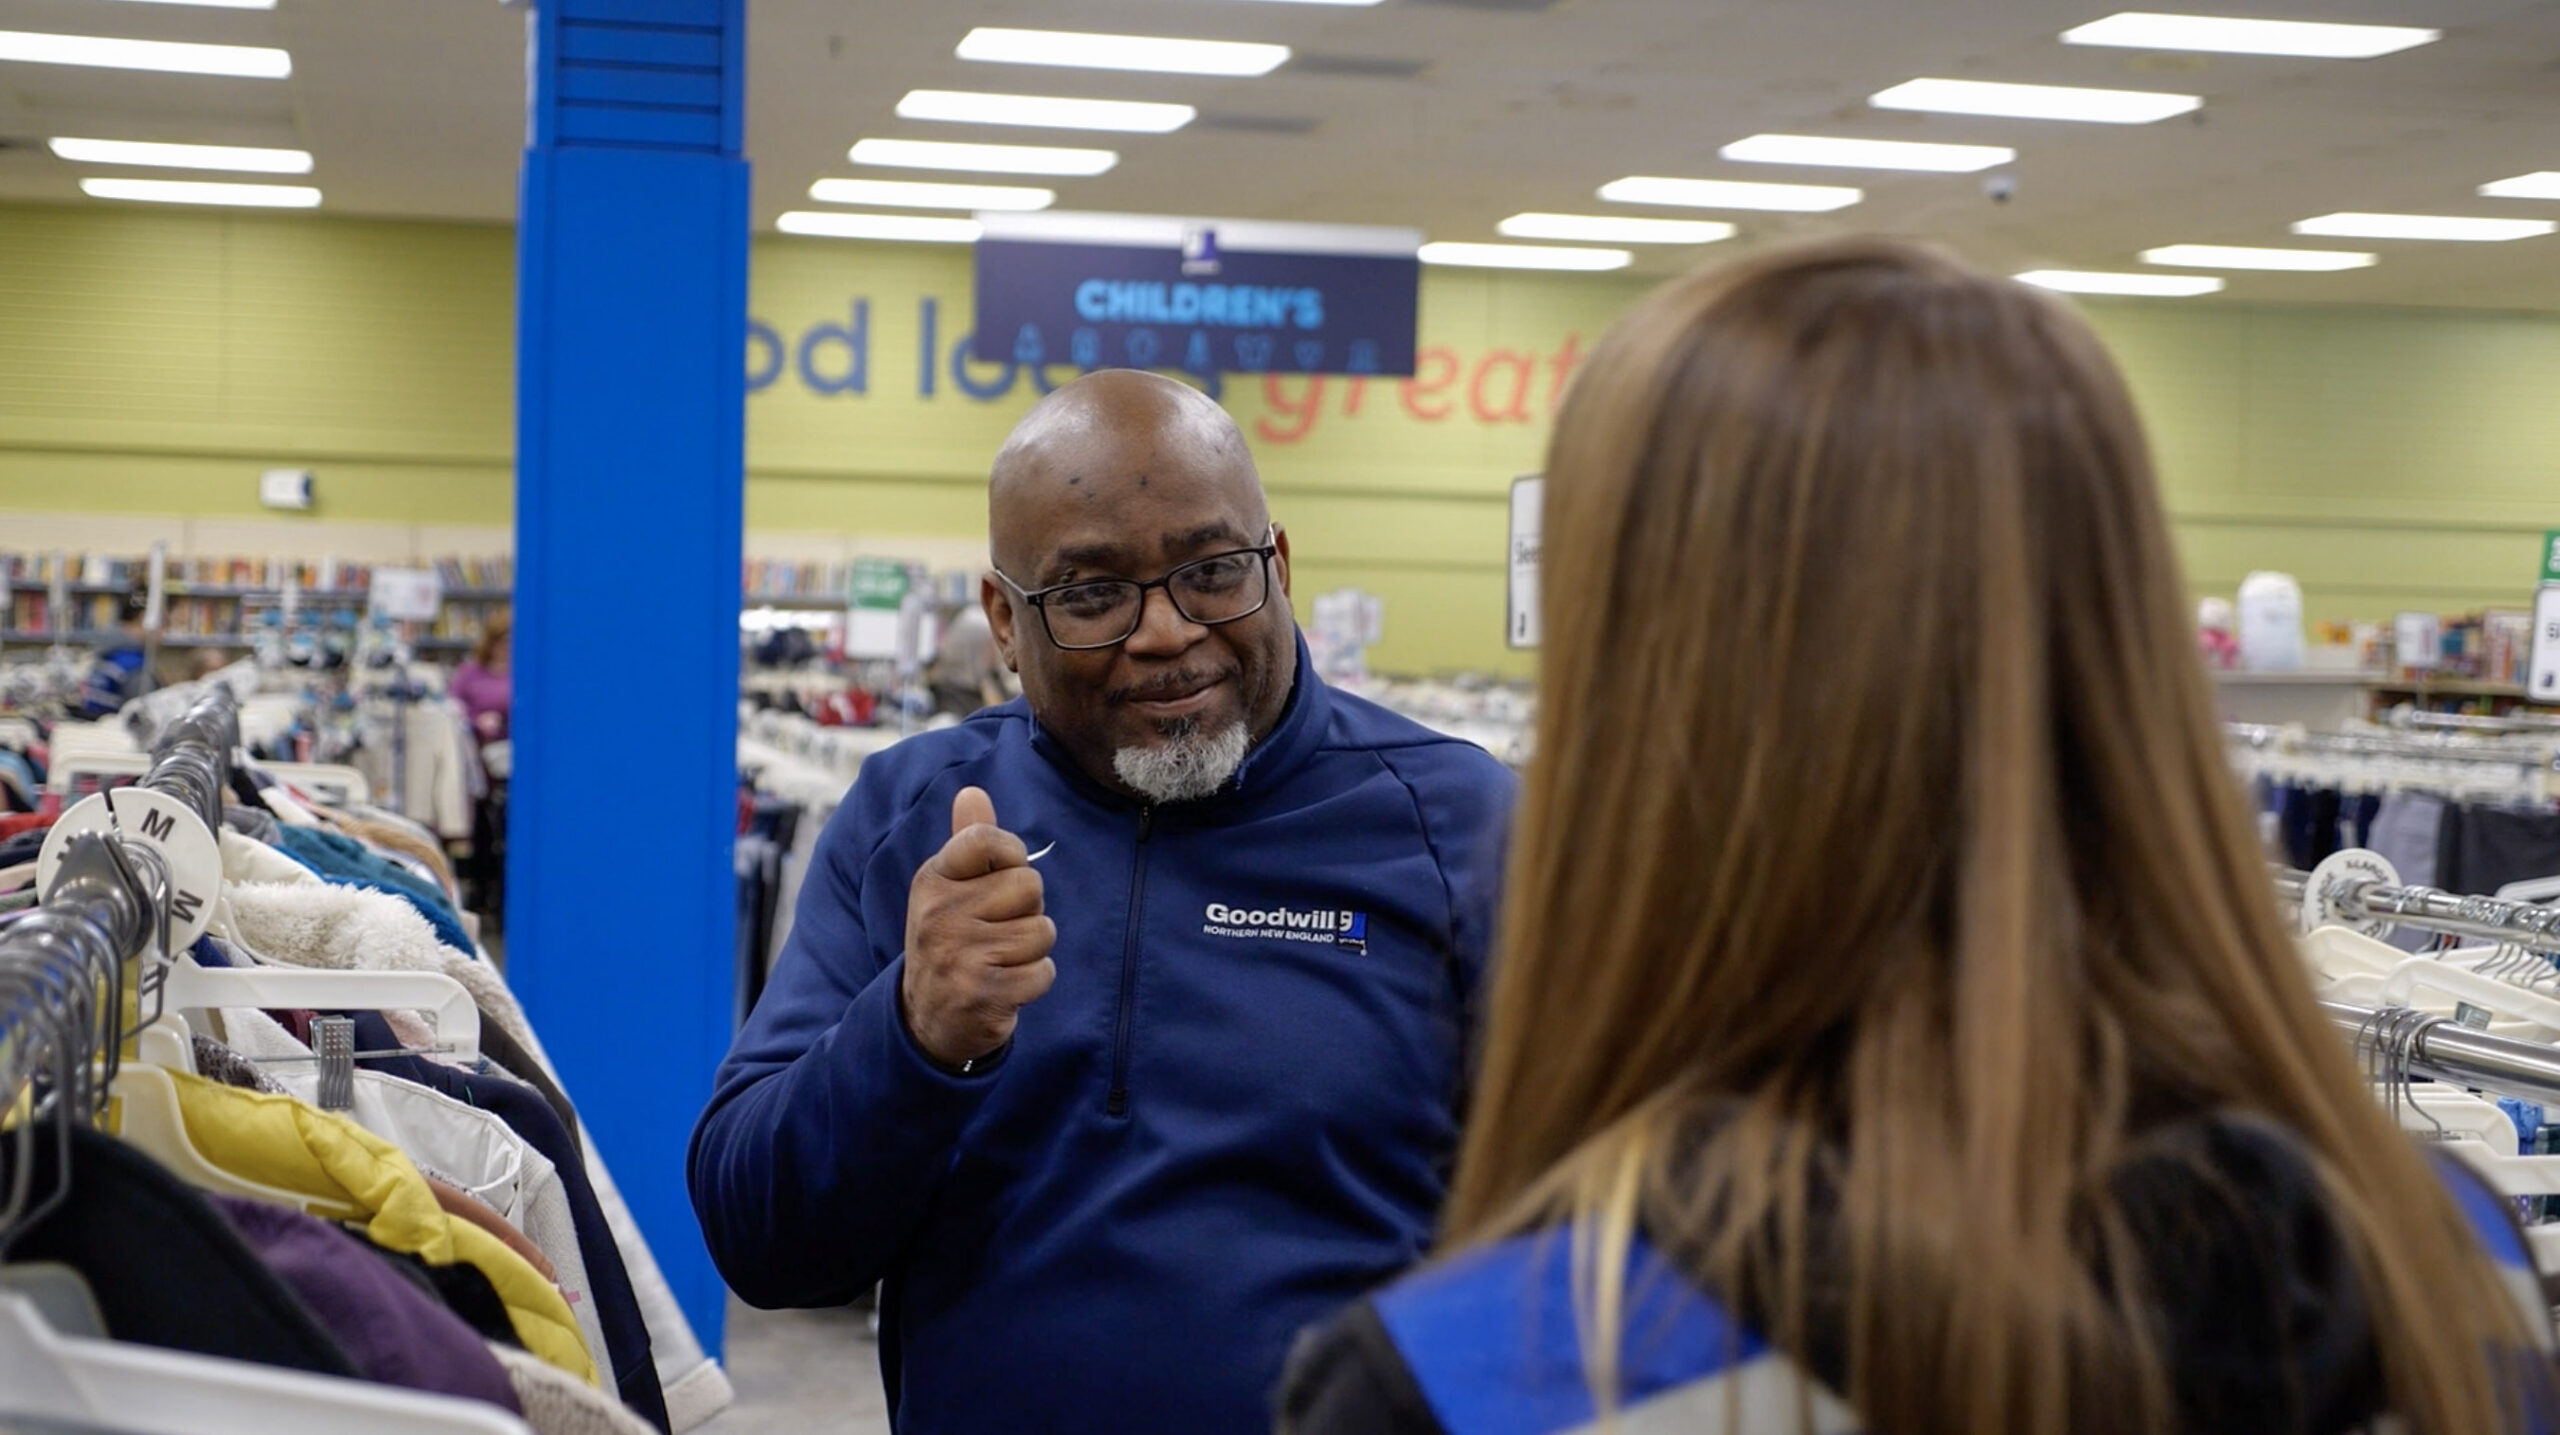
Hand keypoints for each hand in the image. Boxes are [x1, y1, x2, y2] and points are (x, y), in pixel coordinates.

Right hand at [900, 786, 1056, 1068]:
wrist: (927, 1017)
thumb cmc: (952, 941)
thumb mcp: (949, 890)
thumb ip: (968, 844)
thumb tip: (973, 791)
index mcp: (933, 879)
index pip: (987, 839)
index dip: (1012, 854)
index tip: (1001, 876)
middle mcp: (940, 913)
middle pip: (1030, 885)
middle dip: (1027, 911)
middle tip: (997, 932)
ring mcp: (959, 954)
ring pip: (1041, 931)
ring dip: (1032, 950)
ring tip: (1000, 960)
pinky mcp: (982, 992)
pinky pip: (1043, 972)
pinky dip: (1034, 982)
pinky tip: (1005, 986)